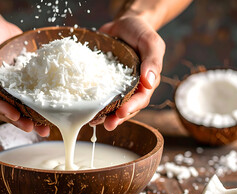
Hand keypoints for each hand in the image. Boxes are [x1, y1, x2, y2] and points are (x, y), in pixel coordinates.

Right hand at [0, 16, 49, 136]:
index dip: (0, 109)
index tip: (14, 114)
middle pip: (0, 109)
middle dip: (16, 119)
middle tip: (31, 127)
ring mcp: (1, 90)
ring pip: (13, 108)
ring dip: (27, 119)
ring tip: (43, 128)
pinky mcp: (15, 87)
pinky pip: (24, 100)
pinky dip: (34, 109)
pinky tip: (47, 117)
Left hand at [95, 14, 165, 130]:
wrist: (123, 24)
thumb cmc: (140, 32)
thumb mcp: (150, 42)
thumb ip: (152, 60)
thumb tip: (150, 82)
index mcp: (146, 81)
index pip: (141, 98)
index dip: (132, 107)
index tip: (121, 112)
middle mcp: (132, 87)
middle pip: (127, 107)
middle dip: (118, 118)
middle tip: (108, 125)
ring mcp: (117, 86)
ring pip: (112, 105)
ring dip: (104, 116)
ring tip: (94, 123)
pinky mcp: (103, 82)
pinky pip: (99, 94)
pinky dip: (93, 103)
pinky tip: (84, 109)